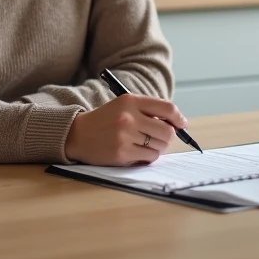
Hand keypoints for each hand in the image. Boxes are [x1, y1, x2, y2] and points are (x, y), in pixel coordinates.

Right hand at [64, 94, 186, 165]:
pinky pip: (149, 158)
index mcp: (131, 101)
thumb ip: (148, 110)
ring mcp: (125, 136)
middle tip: (162, 138)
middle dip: (169, 137)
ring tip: (146, 145)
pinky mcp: (121, 153)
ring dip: (158, 148)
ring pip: (160, 146)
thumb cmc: (105, 120)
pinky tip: (137, 153)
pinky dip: (148, 157)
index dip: (178, 118)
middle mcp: (129, 117)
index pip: (167, 108)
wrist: (77, 134)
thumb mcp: (124, 105)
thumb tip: (176, 123)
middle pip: (167, 131)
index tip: (182, 124)